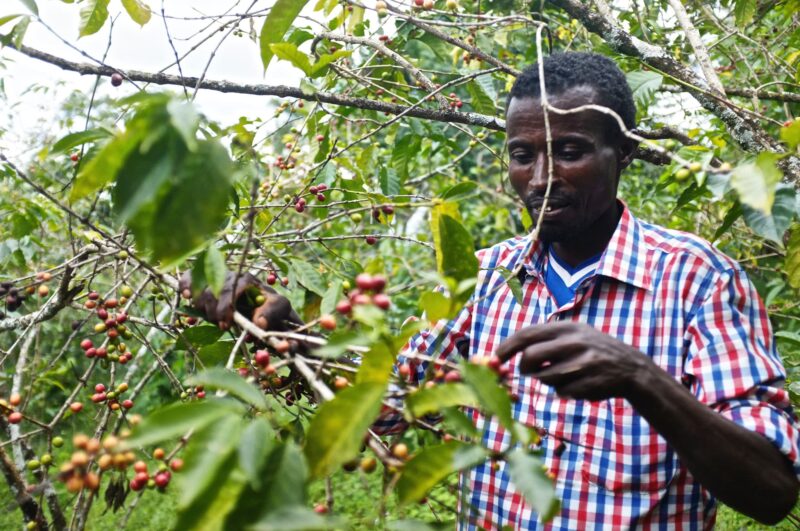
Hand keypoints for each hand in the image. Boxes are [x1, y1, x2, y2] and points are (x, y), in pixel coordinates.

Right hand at [179, 271, 302, 331]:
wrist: (268, 305)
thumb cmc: (274, 308)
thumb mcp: (280, 309)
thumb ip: (273, 313)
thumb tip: (258, 321)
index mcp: (248, 279)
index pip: (230, 288)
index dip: (224, 307)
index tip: (224, 325)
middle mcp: (231, 275)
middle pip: (212, 290)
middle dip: (213, 311)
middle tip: (221, 325)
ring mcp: (217, 276)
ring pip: (200, 286)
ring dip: (201, 304)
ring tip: (211, 317)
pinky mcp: (207, 280)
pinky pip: (191, 276)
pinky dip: (185, 284)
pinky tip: (186, 295)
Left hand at [494, 321, 651, 400]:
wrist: (631, 368)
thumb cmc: (592, 351)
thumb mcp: (574, 335)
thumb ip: (546, 340)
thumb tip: (510, 353)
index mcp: (567, 327)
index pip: (527, 334)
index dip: (507, 347)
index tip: (495, 358)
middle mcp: (574, 342)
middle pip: (531, 357)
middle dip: (523, 369)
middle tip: (527, 373)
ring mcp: (583, 362)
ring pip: (545, 378)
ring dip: (547, 381)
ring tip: (563, 376)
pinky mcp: (590, 382)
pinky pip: (562, 392)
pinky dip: (564, 392)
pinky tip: (579, 385)